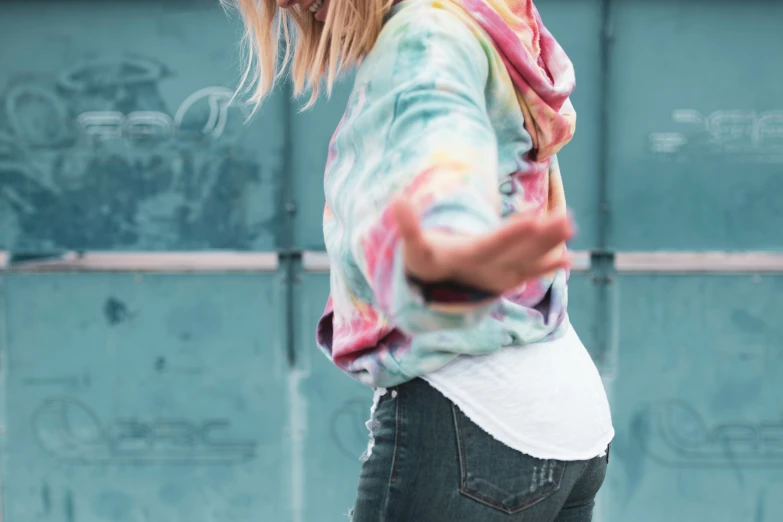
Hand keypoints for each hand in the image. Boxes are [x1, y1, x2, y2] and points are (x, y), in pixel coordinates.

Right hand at [392, 198, 573, 294]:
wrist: (432, 292)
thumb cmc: (423, 260)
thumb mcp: (413, 247)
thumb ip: (408, 227)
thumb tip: (396, 201)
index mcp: (465, 259)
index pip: (490, 246)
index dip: (510, 235)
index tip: (531, 219)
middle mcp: (486, 271)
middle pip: (518, 253)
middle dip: (542, 237)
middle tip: (565, 219)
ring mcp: (499, 276)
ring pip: (529, 260)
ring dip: (551, 244)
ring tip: (570, 223)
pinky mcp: (507, 278)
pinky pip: (530, 272)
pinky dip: (548, 265)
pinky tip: (568, 256)